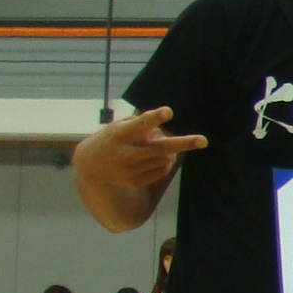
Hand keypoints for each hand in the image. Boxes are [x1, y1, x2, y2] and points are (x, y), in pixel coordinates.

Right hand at [75, 106, 206, 190]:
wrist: (89, 167)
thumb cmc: (110, 140)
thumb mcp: (118, 127)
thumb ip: (139, 125)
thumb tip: (161, 129)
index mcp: (120, 134)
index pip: (140, 124)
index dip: (154, 118)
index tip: (168, 112)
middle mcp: (126, 152)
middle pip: (160, 148)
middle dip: (183, 143)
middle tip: (203, 140)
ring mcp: (130, 169)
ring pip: (165, 158)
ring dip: (170, 151)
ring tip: (158, 146)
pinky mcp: (134, 181)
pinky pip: (161, 171)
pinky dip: (165, 163)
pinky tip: (157, 158)